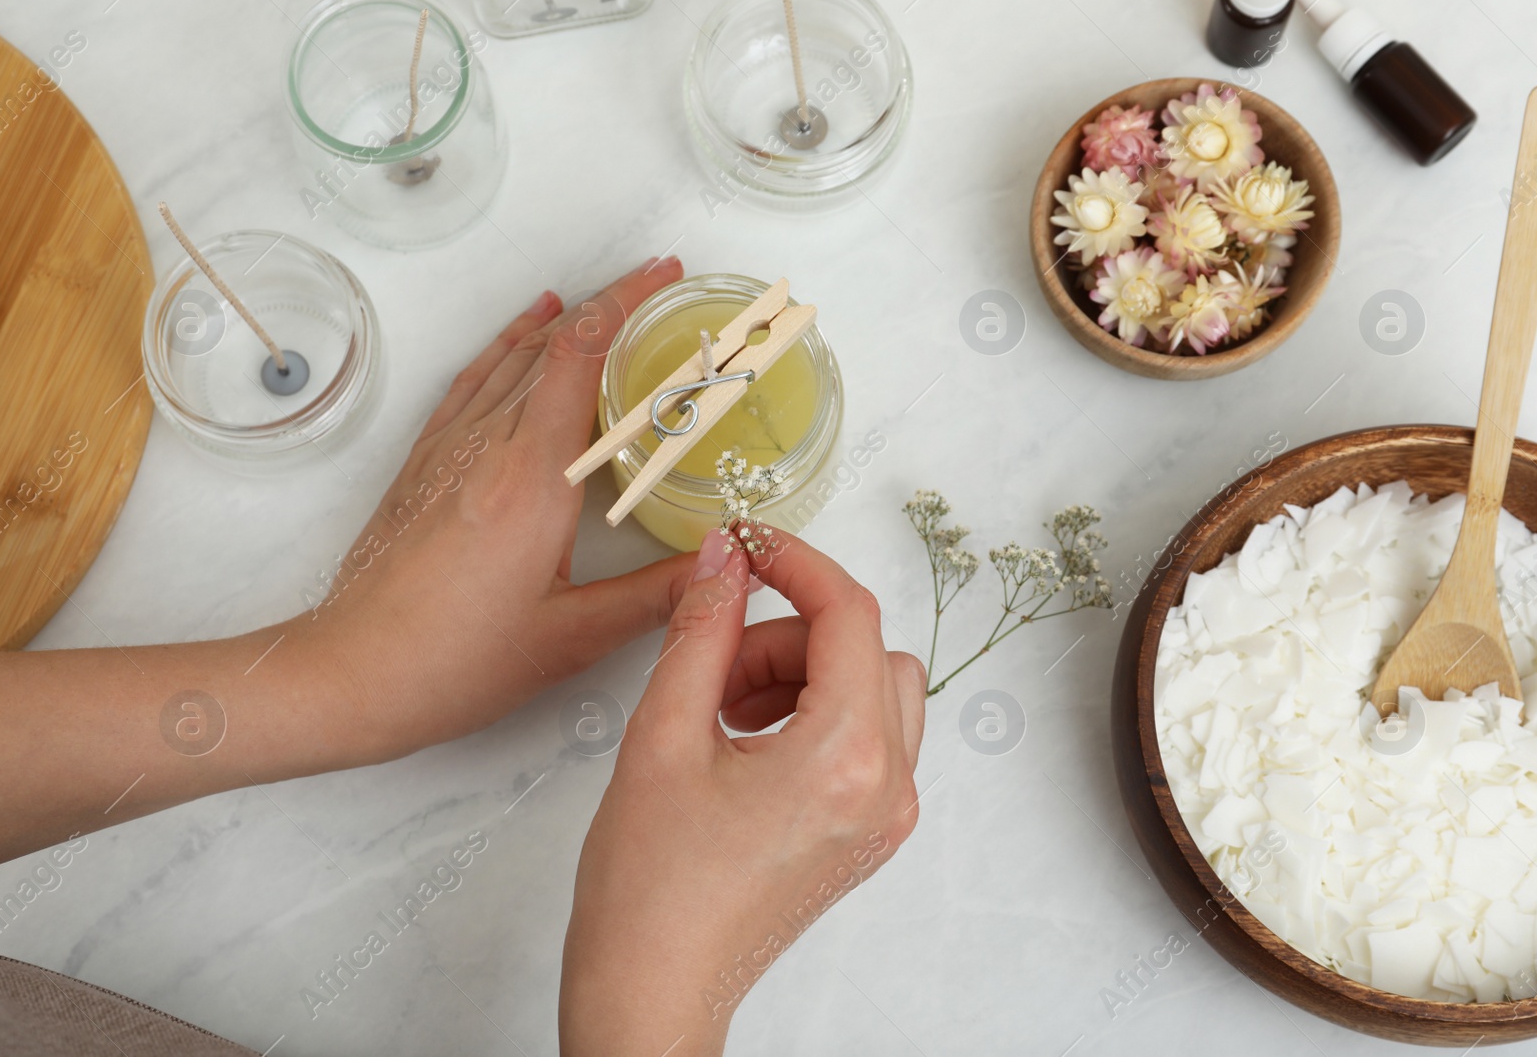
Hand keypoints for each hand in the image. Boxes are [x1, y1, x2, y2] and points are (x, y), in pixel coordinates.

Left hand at [295, 255, 694, 759]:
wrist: (349, 673)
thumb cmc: (451, 661)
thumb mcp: (572, 638)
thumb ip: (656, 596)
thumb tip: (721, 567)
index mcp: (532, 478)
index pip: (583, 355)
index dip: (627, 303)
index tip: (666, 277)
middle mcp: (489, 447)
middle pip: (554, 345)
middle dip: (613, 305)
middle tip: (662, 287)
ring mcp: (450, 450)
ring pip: (513, 358)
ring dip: (566, 320)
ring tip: (609, 297)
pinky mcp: (425, 465)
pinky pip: (475, 382)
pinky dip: (507, 347)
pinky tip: (525, 331)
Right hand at [559, 531, 927, 1055]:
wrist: (653, 989)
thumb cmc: (650, 887)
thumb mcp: (662, 735)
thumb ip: (701, 631)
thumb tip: (726, 558)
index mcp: (844, 758)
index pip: (849, 614)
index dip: (795, 562)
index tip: (747, 546)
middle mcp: (887, 787)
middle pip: (866, 649)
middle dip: (790, 636)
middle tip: (714, 670)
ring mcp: (886, 816)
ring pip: (873, 690)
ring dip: (803, 675)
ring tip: (721, 714)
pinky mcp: (870, 834)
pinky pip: (868, 738)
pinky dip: (815, 716)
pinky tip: (744, 745)